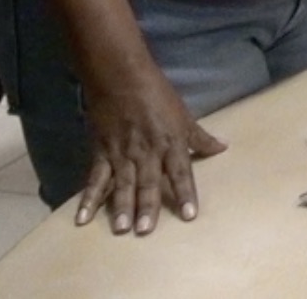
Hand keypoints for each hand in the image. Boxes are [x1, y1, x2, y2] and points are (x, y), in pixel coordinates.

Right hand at [74, 61, 225, 235]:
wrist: (120, 75)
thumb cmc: (157, 93)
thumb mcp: (184, 114)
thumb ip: (200, 137)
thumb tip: (223, 148)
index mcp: (171, 142)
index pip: (181, 172)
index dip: (185, 193)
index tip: (189, 216)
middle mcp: (147, 150)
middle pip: (148, 182)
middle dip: (147, 206)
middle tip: (145, 230)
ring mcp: (122, 152)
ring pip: (122, 183)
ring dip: (121, 206)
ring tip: (121, 229)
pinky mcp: (101, 152)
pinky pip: (95, 178)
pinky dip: (89, 198)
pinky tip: (83, 218)